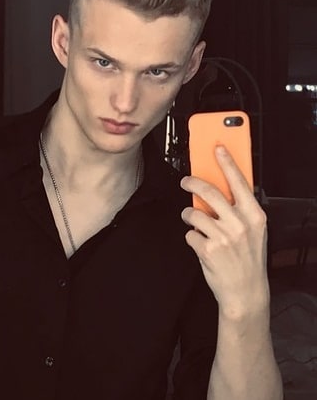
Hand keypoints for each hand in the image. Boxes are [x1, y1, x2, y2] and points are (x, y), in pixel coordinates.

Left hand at [181, 145, 269, 319]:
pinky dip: (191, 237)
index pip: (239, 181)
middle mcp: (240, 223)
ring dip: (189, 216)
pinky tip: (201, 244)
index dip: (227, 162)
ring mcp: (223, 236)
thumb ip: (238, 210)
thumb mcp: (253, 231)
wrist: (245, 292)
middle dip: (192, 182)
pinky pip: (189, 234)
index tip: (217, 148)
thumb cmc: (248, 260)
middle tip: (185, 181)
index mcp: (254, 215)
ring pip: (193, 213)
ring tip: (195, 223)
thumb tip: (217, 189)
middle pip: (209, 191)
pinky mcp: (208, 248)